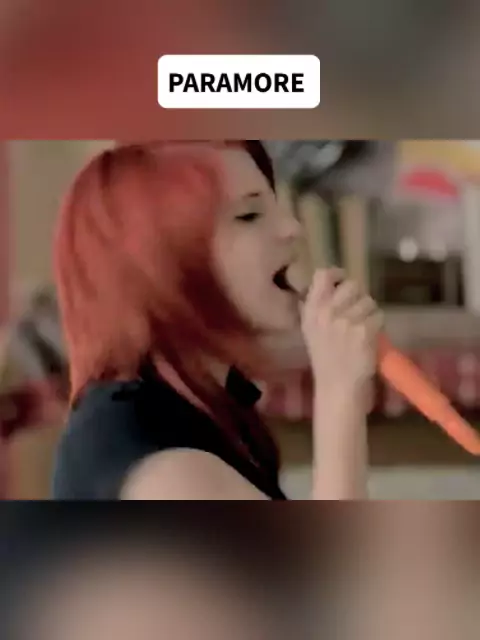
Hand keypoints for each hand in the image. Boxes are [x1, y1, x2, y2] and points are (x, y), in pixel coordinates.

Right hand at [301, 268, 383, 395]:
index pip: (323, 275)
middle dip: (359, 296)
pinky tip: (370, 337)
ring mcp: (346, 321)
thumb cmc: (325, 356)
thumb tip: (333, 281)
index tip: (342, 281)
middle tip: (357, 311)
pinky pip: (379, 315)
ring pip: (369, 301)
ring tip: (363, 328)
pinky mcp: (364, 331)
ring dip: (370, 313)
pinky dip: (378, 325)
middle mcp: (326, 312)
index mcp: (311, 309)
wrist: (337, 385)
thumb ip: (318, 305)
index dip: (337, 274)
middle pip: (352, 285)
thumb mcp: (311, 328)